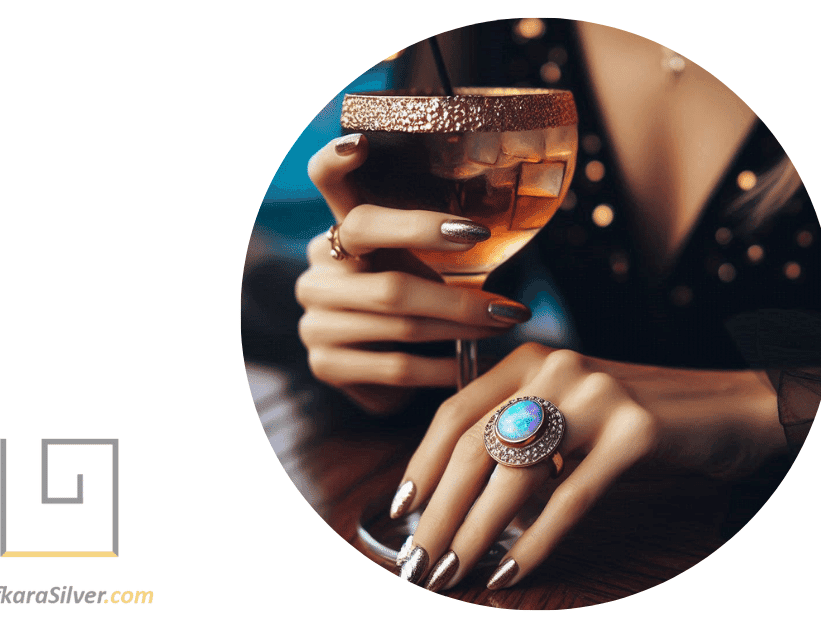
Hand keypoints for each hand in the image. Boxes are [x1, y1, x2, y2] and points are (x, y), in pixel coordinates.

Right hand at [295, 134, 531, 413]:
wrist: (379, 377)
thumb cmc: (410, 306)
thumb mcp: (416, 266)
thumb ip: (433, 245)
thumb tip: (494, 224)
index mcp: (338, 233)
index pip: (324, 184)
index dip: (335, 162)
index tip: (361, 143)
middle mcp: (318, 271)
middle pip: (380, 261)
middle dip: (442, 265)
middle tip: (497, 273)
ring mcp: (316, 320)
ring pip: (397, 318)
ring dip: (461, 323)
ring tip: (505, 322)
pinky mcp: (327, 365)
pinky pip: (394, 364)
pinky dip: (440, 366)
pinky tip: (469, 363)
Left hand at [391, 342, 788, 590]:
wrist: (730, 405)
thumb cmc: (641, 417)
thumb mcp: (571, 409)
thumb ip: (520, 432)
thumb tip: (456, 497)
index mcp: (531, 359)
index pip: (454, 412)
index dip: (420, 464)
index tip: (401, 509)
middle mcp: (558, 368)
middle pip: (475, 446)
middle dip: (439, 512)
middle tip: (418, 560)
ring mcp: (597, 396)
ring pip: (515, 474)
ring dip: (476, 533)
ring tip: (453, 571)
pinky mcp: (635, 432)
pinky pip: (570, 498)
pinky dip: (535, 542)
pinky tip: (511, 570)